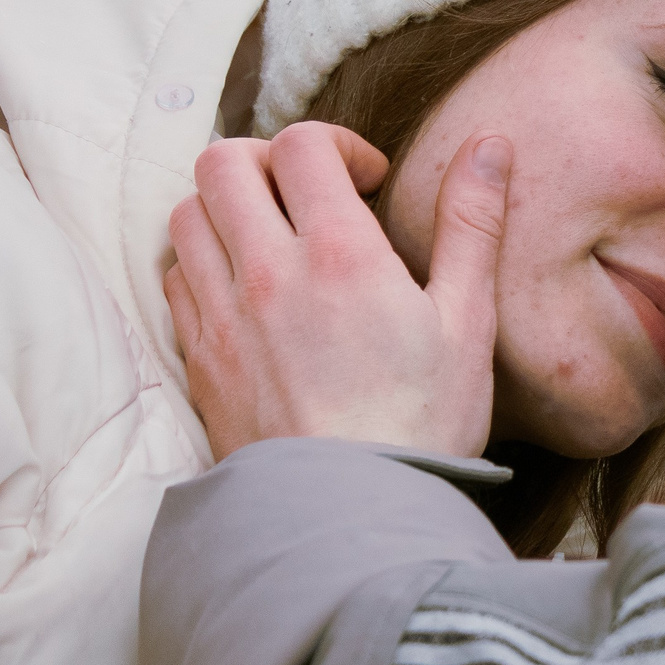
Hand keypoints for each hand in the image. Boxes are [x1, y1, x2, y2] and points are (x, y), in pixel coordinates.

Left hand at [164, 121, 509, 461]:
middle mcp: (265, 274)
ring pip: (186, 216)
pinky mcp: (199, 360)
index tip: (367, 181)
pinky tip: (244, 289)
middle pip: (223, 164)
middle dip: (266, 159)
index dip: (337, 144)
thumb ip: (472, 224)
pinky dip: (201, 263)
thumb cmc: (422, 426)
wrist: (353, 520)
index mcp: (338, 254)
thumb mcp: (468, 323)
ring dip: (226, 208)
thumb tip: (490, 147)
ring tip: (272, 236)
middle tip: (307, 192)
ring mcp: (222, 317)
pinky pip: (174, 279)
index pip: (301, 144)